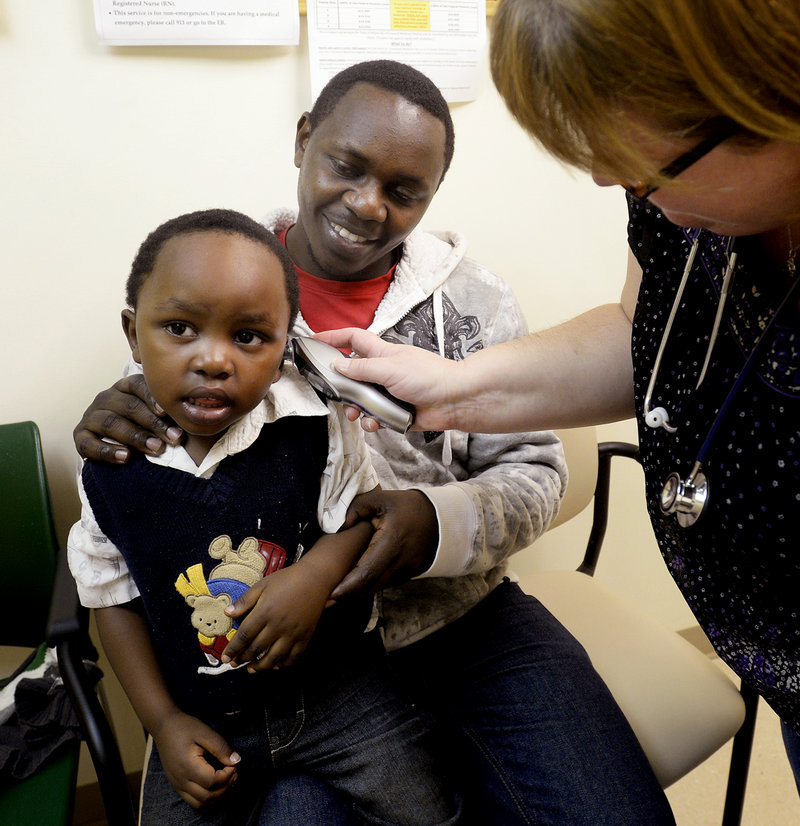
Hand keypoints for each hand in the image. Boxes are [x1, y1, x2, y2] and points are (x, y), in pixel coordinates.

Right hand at [73, 374, 181, 461]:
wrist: (119, 447)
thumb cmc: (145, 427)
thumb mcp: (157, 417)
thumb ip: (169, 414)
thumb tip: (193, 417)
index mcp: (126, 387)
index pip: (138, 385)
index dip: (152, 397)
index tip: (167, 412)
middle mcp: (107, 398)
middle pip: (129, 407)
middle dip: (154, 423)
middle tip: (174, 438)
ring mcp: (91, 416)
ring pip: (110, 423)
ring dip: (135, 436)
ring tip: (156, 449)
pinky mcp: (80, 436)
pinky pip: (89, 443)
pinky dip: (107, 451)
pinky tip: (126, 458)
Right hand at [151, 711, 239, 808]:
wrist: (164, 727)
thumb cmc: (185, 727)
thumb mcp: (205, 732)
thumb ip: (221, 748)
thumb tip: (236, 761)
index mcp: (188, 766)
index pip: (212, 782)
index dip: (227, 776)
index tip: (234, 764)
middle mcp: (181, 780)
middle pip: (207, 797)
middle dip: (225, 787)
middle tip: (233, 772)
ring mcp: (177, 785)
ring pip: (200, 803)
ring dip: (217, 796)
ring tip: (226, 780)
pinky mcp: (177, 786)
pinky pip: (193, 801)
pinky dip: (207, 798)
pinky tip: (215, 785)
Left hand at [221, 567, 328, 670]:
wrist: (315, 578)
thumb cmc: (286, 579)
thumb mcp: (262, 585)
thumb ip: (244, 601)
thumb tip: (227, 613)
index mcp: (264, 612)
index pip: (244, 636)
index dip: (233, 649)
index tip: (225, 657)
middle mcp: (277, 625)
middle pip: (256, 648)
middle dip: (243, 658)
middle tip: (234, 663)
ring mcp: (292, 633)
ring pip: (273, 657)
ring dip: (260, 666)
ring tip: (251, 669)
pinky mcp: (305, 636)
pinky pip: (293, 657)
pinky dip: (283, 664)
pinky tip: (275, 666)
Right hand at [313, 329, 457, 431]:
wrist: (454, 400)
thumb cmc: (429, 376)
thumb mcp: (390, 368)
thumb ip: (361, 369)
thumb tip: (337, 366)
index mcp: (382, 353)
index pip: (352, 339)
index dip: (333, 337)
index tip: (314, 340)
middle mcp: (383, 371)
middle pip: (351, 375)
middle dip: (341, 386)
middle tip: (336, 394)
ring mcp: (388, 392)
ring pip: (361, 400)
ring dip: (356, 408)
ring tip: (357, 414)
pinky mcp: (394, 411)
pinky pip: (374, 417)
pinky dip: (372, 421)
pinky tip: (376, 423)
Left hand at [330, 489, 437, 599]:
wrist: (438, 518)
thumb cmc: (406, 507)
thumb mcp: (381, 498)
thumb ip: (356, 508)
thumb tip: (337, 524)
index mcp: (391, 543)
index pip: (366, 573)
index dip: (347, 586)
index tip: (329, 593)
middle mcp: (399, 563)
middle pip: (369, 588)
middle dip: (347, 595)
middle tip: (325, 598)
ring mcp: (405, 572)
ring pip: (376, 589)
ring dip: (357, 592)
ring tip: (336, 592)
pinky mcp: (407, 575)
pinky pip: (384, 584)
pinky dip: (369, 586)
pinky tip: (354, 582)